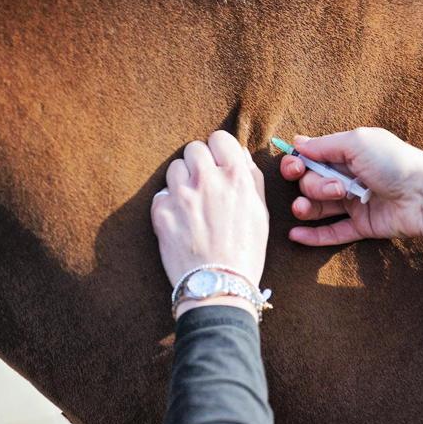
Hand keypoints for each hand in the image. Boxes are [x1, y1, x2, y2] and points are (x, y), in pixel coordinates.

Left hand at [151, 131, 268, 317]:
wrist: (218, 286)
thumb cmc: (246, 252)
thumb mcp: (261, 212)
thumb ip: (251, 178)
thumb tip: (240, 155)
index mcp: (236, 177)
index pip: (219, 138)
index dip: (219, 150)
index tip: (219, 163)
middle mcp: (208, 180)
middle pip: (194, 149)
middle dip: (199, 163)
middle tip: (205, 184)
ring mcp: (182, 195)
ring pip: (174, 168)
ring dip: (182, 181)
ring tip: (192, 203)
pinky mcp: (161, 212)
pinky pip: (161, 194)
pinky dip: (168, 204)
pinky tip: (181, 221)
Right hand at [280, 127, 422, 259]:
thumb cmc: (393, 162)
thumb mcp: (357, 142)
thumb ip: (324, 145)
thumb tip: (297, 142)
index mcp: (348, 154)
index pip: (311, 158)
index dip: (297, 163)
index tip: (295, 167)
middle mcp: (348, 177)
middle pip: (311, 183)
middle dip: (313, 185)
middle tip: (335, 188)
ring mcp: (354, 203)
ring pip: (318, 208)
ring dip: (306, 207)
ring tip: (304, 209)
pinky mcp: (362, 226)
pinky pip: (333, 232)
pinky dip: (313, 235)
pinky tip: (295, 235)